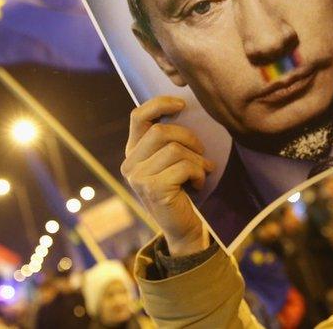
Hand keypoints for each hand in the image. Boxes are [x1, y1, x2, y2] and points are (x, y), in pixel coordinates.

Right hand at [121, 96, 214, 255]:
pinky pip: (183, 166)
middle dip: (189, 138)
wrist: (183, 228)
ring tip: (203, 171)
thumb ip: (169, 141)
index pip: (138, 116)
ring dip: (197, 159)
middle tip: (202, 152)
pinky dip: (198, 173)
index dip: (159, 104)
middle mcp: (130, 164)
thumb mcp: (171, 161)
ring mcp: (138, 177)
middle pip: (161, 132)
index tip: (182, 104)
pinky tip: (198, 184)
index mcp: (133, 152)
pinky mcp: (153, 189)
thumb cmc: (182, 190)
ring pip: (174, 149)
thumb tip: (183, 107)